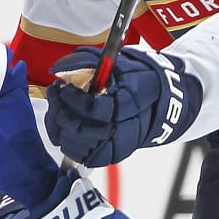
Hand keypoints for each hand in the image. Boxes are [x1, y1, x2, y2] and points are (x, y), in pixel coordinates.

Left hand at [44, 44, 202, 166]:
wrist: (162, 104)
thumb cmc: (138, 80)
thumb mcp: (118, 63)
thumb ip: (87, 62)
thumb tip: (57, 69)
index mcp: (129, 105)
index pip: (92, 108)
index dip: (72, 98)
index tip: (62, 85)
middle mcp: (123, 131)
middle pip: (78, 129)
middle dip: (59, 110)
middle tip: (56, 93)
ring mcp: (115, 147)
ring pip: (73, 144)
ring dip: (58, 124)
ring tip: (59, 107)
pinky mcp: (108, 156)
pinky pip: (77, 154)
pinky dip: (65, 139)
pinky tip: (66, 124)